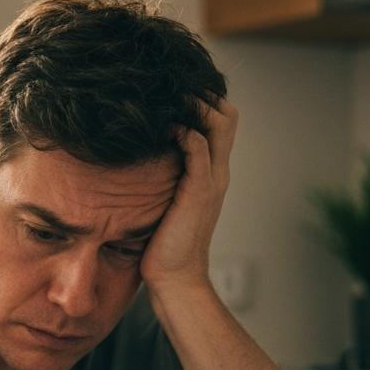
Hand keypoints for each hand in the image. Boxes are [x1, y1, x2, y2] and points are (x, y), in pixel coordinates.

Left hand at [140, 99, 238, 291]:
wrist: (175, 279)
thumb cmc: (164, 246)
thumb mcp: (165, 204)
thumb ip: (164, 181)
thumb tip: (141, 161)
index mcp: (212, 176)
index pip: (223, 124)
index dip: (204, 103)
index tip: (174, 94)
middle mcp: (218, 174)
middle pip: (228, 115)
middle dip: (203, 95)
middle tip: (171, 89)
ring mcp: (212, 181)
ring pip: (219, 124)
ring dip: (195, 105)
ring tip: (168, 98)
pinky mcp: (199, 191)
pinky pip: (197, 148)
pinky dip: (183, 131)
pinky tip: (162, 127)